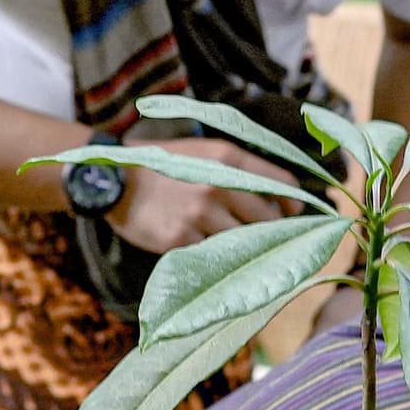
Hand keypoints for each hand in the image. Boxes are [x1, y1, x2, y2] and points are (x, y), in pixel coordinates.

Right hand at [109, 135, 295, 253]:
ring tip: (240, 246)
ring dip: (246, 246)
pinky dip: (218, 255)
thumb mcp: (205, 154)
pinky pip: (214, 254)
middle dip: (273, 230)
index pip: (282, 182)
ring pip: (244, 240)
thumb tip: (282, 198)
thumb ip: (242, 170)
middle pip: (269, 218)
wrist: (114, 181)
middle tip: (269, 236)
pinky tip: (211, 250)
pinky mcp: (182, 239)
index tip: (295, 213)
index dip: (294, 202)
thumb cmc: (165, 167)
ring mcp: (200, 215)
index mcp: (227, 158)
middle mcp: (218, 185)